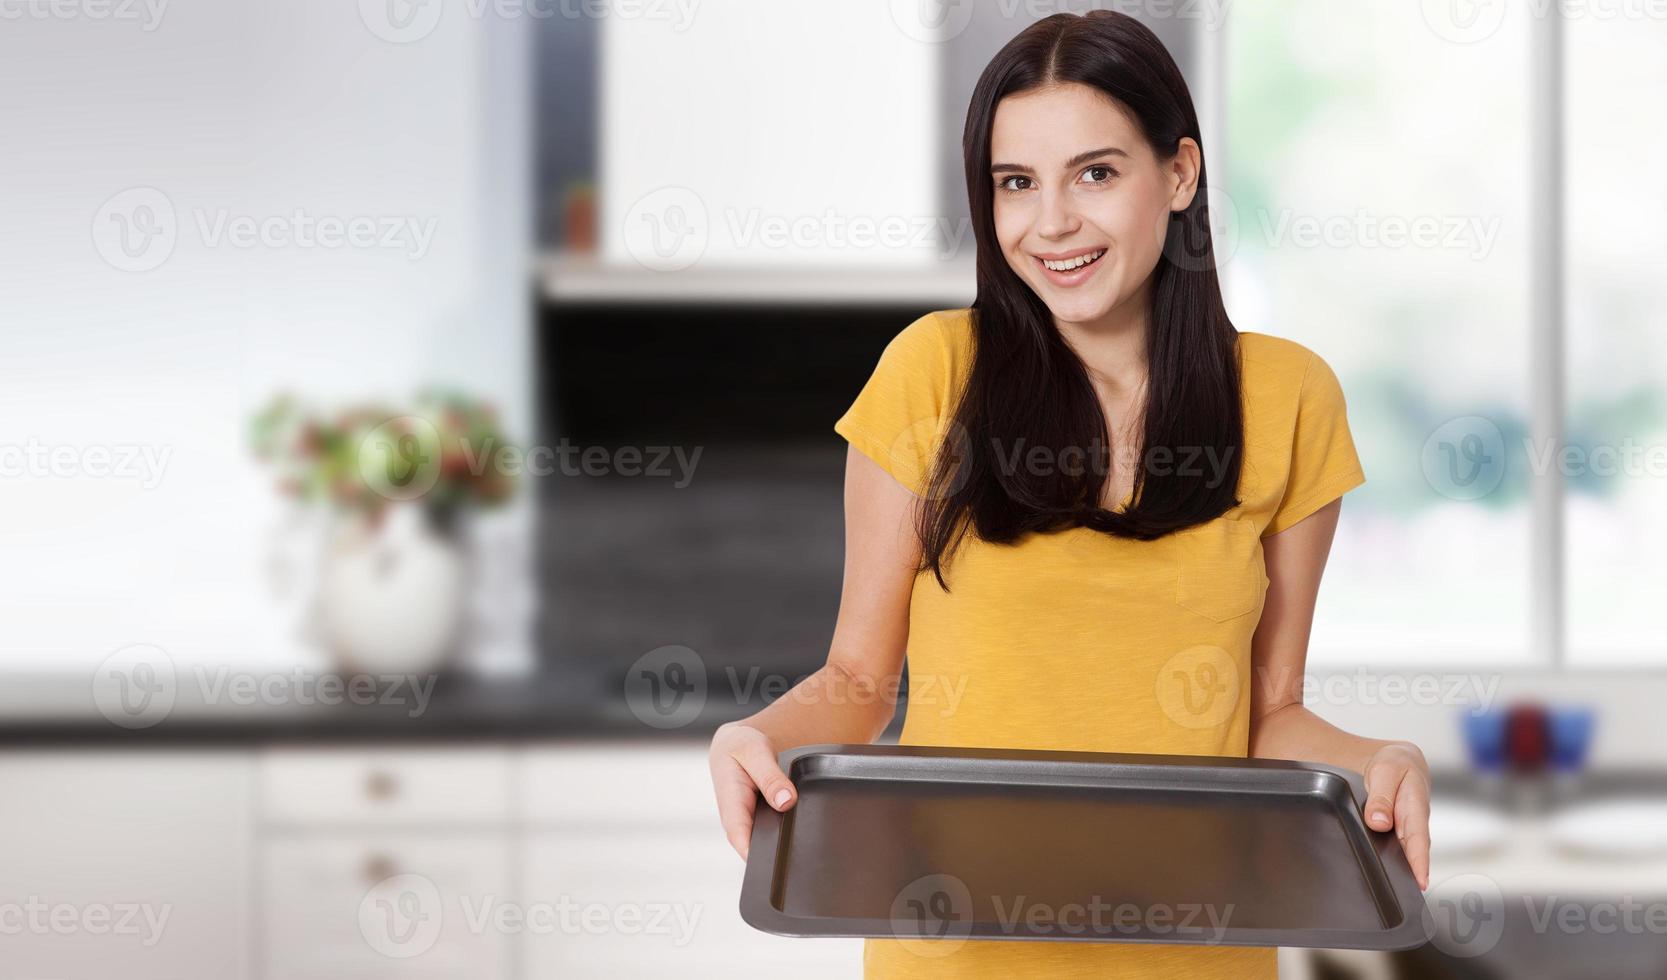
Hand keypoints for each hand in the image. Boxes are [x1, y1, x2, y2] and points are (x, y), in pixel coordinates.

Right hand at [708, 721, 796, 859]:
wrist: (738, 743)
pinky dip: (782, 832)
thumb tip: (786, 801)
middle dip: (772, 855)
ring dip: (778, 845)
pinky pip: (770, 832)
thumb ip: (771, 777)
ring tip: (798, 849)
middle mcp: (736, 817)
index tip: (775, 860)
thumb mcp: (756, 752)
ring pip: (763, 841)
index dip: (755, 854)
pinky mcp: (757, 820)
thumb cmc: (742, 745)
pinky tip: (796, 834)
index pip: (739, 836)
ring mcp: (746, 821)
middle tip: (796, 858)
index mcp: (730, 801)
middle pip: (753, 845)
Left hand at [1362, 741, 1430, 889]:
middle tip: (1407, 896)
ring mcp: (1407, 827)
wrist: (1395, 759)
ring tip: (1397, 892)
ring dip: (1403, 869)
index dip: (1419, 861)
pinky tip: (1386, 875)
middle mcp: (1414, 820)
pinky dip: (1394, 860)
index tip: (1420, 881)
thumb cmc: (1394, 764)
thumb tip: (1378, 822)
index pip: (1418, 837)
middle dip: (1413, 874)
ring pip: (1404, 851)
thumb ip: (1381, 796)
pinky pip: (1397, 847)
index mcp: (1415, 804)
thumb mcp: (1384, 771)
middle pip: (1413, 851)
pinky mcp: (1398, 830)